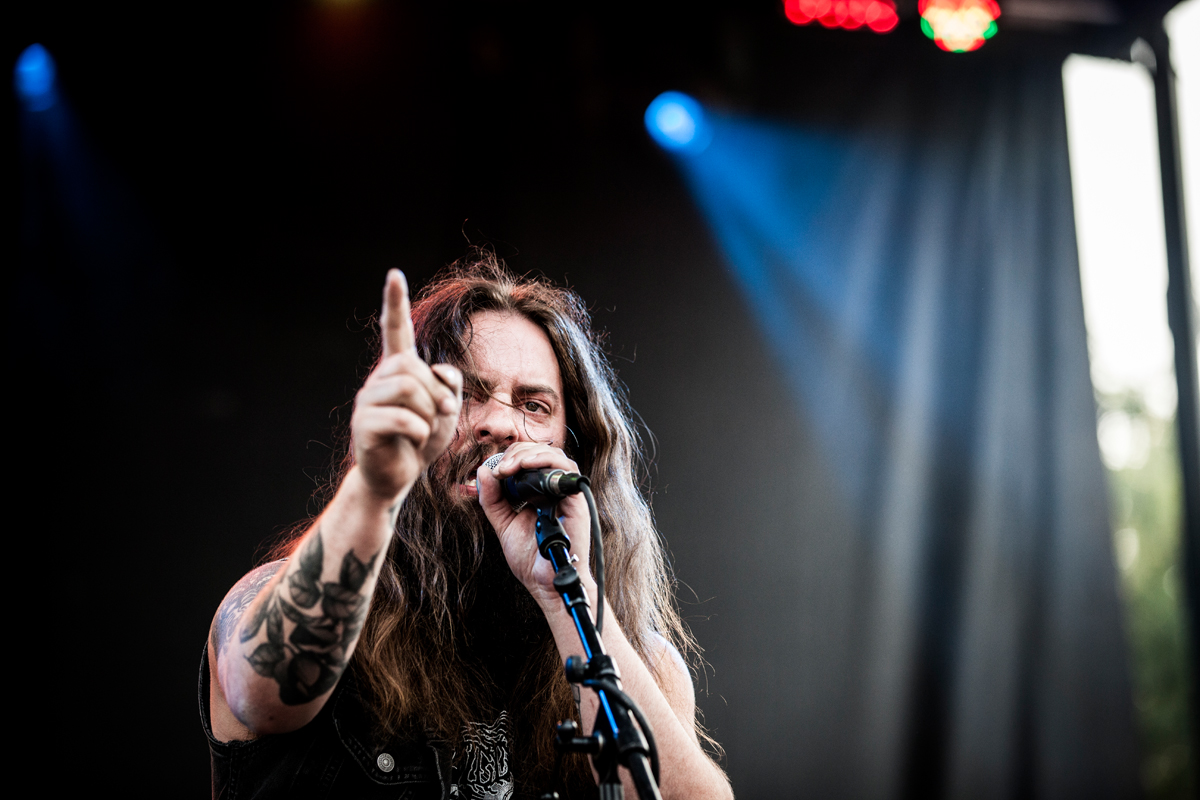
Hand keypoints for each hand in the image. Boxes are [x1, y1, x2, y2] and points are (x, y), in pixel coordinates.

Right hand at [351, 270, 462, 500]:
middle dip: (435, 392)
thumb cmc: (421, 439)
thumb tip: (441, 373)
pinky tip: (415, 441)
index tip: (394, 274)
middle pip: (411, 367)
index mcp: (397, 370)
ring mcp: (368, 402)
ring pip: (407, 389)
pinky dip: (420, 431)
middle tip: (443, 412)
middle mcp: (378, 380)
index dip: (395, 302)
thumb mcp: (446, 409)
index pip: (394, 329)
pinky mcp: (365, 426)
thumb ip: (449, 384)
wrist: (397, 476)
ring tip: (426, 428)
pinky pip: (403, 419)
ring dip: (429, 412)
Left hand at [475, 443, 593, 608]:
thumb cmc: (529, 557)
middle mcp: (556, 490)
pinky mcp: (576, 502)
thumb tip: (483, 472)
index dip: (512, 456)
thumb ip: (492, 499)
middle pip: (542, 452)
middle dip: (517, 453)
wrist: (544, 582)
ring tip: (510, 466)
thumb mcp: (503, 523)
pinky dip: (546, 461)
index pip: (530, 458)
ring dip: (530, 454)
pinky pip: (567, 471)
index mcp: (540, 492)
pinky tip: (527, 466)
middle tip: (501, 468)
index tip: (495, 470)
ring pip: (556, 455)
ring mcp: (567, 495)